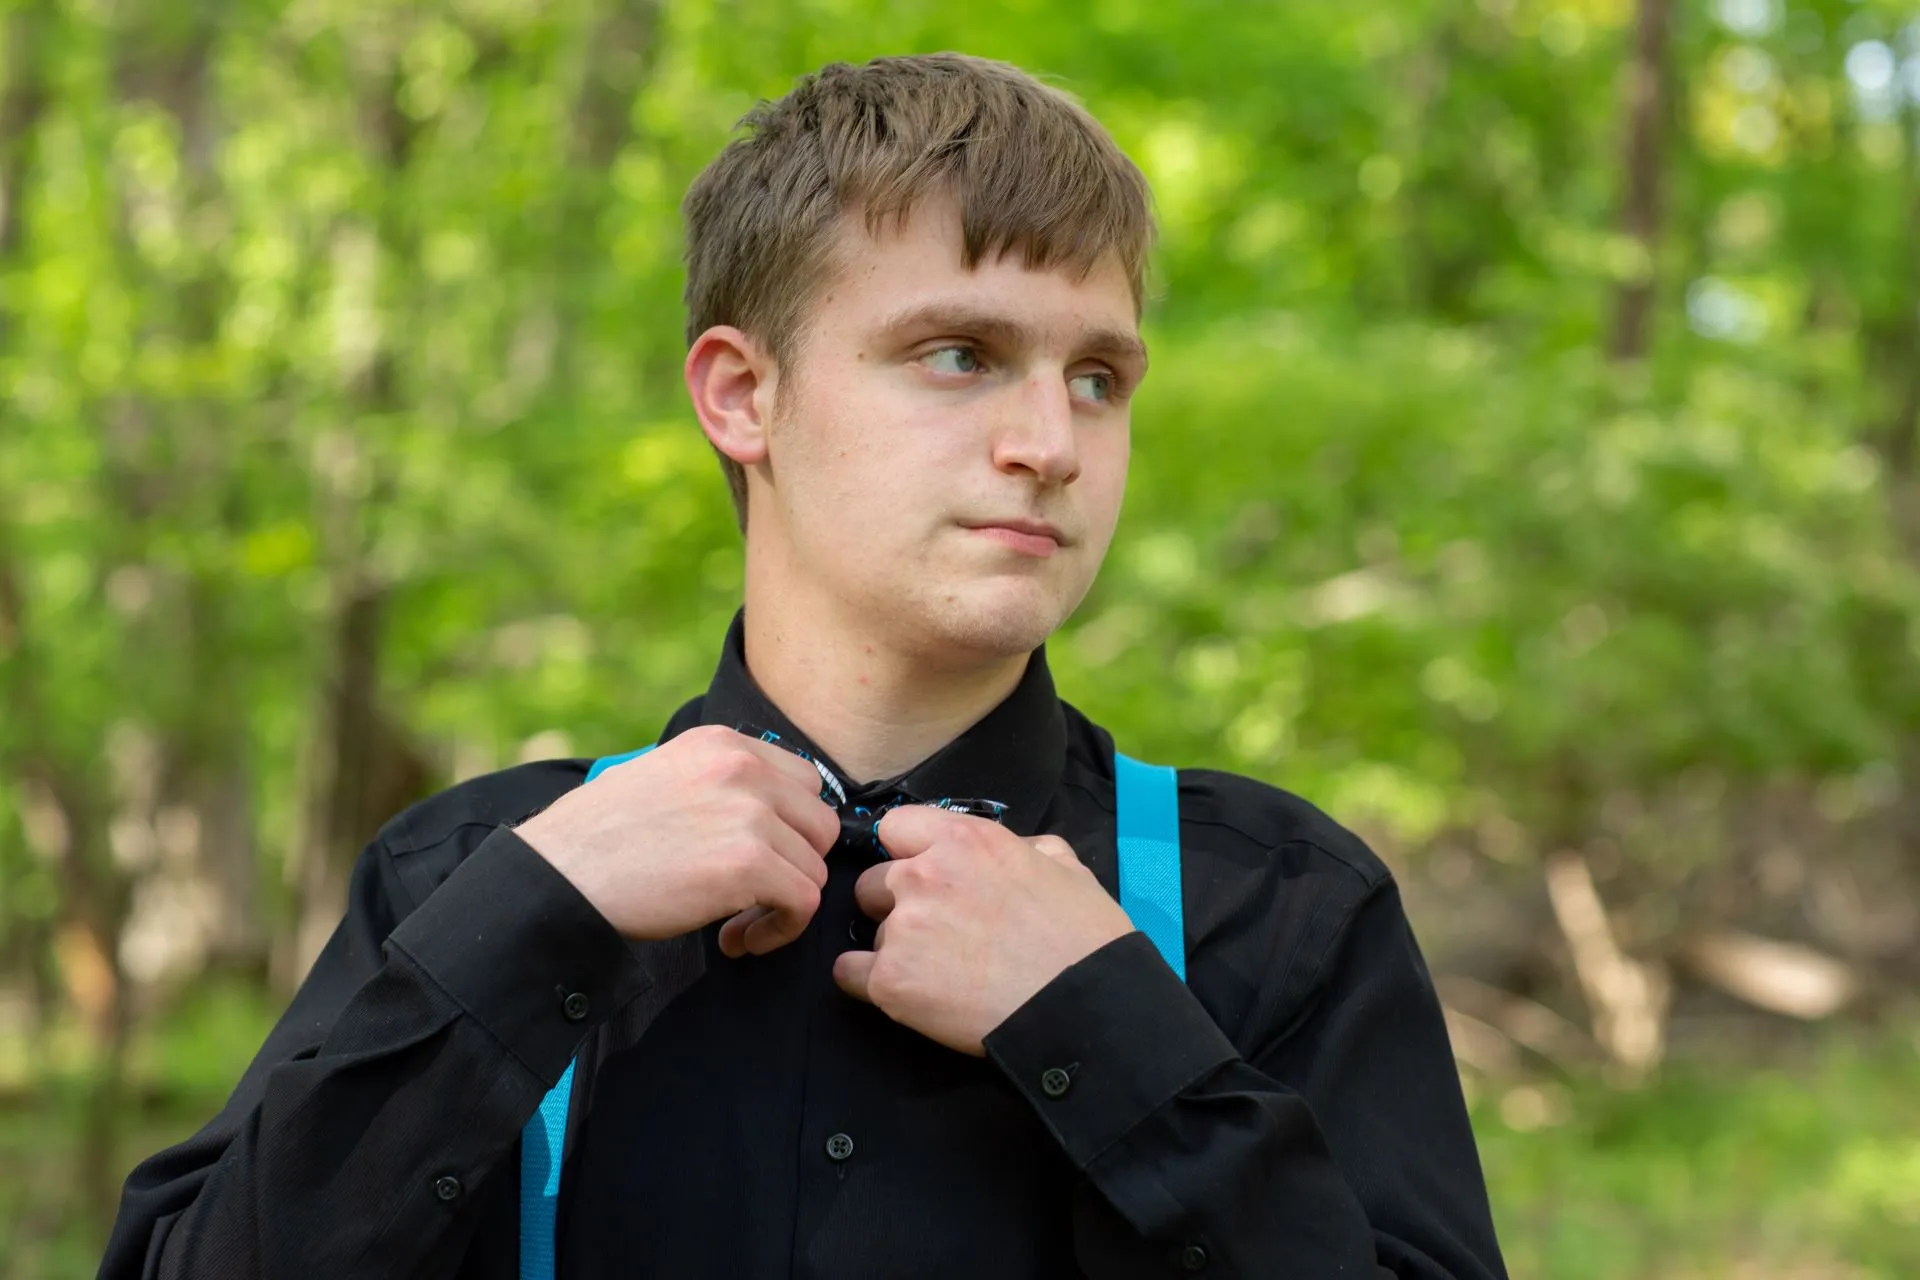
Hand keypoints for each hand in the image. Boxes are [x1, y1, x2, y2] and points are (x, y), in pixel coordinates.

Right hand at [516, 725, 840, 955]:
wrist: (558, 877)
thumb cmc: (597, 839)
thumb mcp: (661, 778)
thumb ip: (716, 785)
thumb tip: (765, 817)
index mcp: (720, 743)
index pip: (803, 782)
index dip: (789, 831)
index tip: (759, 862)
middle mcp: (742, 767)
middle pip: (819, 824)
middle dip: (794, 866)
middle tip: (752, 899)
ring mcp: (748, 813)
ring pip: (814, 868)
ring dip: (782, 905)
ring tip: (735, 925)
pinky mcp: (748, 864)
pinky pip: (804, 902)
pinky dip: (781, 930)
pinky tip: (737, 940)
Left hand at [832, 806, 1135, 1055]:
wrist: (1081, 1007)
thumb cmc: (1083, 938)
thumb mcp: (1065, 867)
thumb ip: (1027, 848)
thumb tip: (1018, 852)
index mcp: (964, 840)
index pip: (895, 827)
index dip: (908, 853)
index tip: (926, 876)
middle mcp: (923, 875)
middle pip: (874, 882)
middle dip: (897, 904)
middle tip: (937, 934)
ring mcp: (902, 928)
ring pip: (871, 931)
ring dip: (895, 947)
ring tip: (938, 974)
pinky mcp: (890, 980)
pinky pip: (850, 974)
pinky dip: (868, 983)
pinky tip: (903, 993)